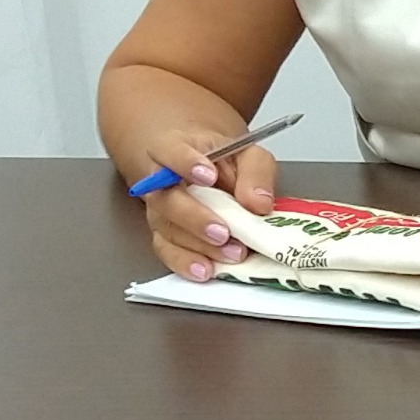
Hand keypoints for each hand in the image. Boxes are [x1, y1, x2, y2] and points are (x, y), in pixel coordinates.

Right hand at [138, 134, 279, 282]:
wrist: (198, 166)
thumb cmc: (217, 159)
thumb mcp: (245, 153)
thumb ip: (255, 173)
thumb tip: (260, 203)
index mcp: (174, 149)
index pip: (171, 152)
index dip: (186, 163)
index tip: (209, 174)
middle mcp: (159, 181)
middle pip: (166, 199)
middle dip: (195, 217)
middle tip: (223, 231)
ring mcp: (159, 210)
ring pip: (167, 228)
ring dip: (198, 245)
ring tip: (229, 253)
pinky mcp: (163, 234)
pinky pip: (167, 250)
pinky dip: (185, 262)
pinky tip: (205, 270)